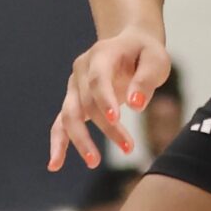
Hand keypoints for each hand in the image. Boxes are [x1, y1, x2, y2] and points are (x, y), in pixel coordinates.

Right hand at [47, 28, 172, 171]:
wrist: (130, 45)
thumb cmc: (145, 54)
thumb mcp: (156, 60)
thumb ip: (146, 80)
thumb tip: (135, 106)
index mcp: (101, 54)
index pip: (98, 79)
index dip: (104, 99)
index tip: (116, 119)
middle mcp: (81, 70)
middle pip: (87, 102)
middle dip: (106, 127)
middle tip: (129, 148)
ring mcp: (74, 86)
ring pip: (70, 115)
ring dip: (81, 140)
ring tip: (94, 162)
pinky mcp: (73, 102)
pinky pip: (60, 124)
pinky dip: (58, 144)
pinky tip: (55, 165)